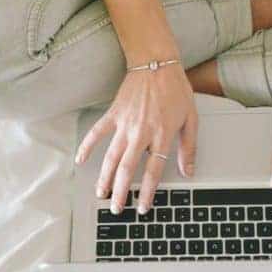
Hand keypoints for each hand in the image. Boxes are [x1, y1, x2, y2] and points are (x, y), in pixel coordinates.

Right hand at [75, 65, 197, 213]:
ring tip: (101, 194)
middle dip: (121, 192)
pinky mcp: (113, 114)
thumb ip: (189, 147)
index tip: (143, 207)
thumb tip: (189, 170)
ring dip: (104, 178)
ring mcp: (125, 124)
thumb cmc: (176, 89)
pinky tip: (81, 160)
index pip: (153, 171)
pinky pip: (97, 133)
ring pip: (111, 157)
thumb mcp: (191, 118)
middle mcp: (141, 133)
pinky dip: (88, 146)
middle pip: (127, 169)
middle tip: (117, 208)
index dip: (147, 192)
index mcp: (162, 135)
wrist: (157, 63)